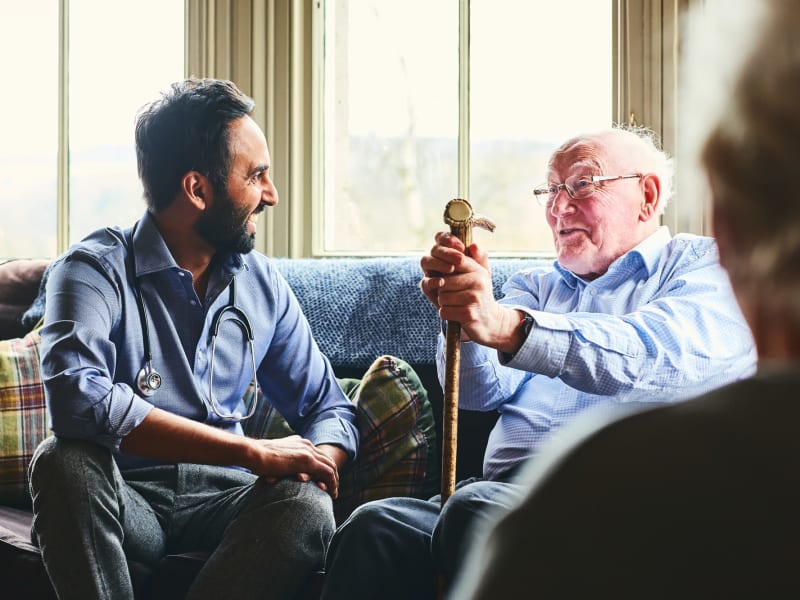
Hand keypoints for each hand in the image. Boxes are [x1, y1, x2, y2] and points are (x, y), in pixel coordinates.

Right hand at [249, 435, 340, 497]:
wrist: (253, 453)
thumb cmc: (257, 459)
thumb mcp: (274, 458)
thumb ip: (281, 463)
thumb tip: (277, 473)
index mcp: (298, 442)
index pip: (317, 455)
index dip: (323, 467)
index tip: (323, 480)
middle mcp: (306, 445)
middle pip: (327, 459)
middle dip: (332, 474)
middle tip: (333, 488)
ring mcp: (307, 451)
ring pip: (330, 466)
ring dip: (334, 480)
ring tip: (334, 493)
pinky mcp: (307, 460)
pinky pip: (327, 472)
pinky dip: (332, 482)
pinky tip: (331, 492)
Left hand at [419, 232, 525, 352]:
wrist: (490, 321)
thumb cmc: (478, 295)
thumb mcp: (479, 275)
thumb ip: (475, 258)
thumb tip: (473, 245)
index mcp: (478, 270)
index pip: (456, 260)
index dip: (444, 264)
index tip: (445, 274)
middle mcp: (478, 281)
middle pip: (444, 281)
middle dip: (443, 289)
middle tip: (452, 294)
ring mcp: (474, 298)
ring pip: (442, 297)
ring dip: (444, 303)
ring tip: (455, 304)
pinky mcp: (469, 314)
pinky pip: (444, 311)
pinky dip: (446, 314)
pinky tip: (456, 314)